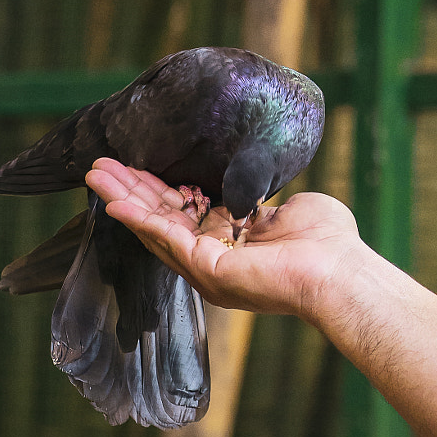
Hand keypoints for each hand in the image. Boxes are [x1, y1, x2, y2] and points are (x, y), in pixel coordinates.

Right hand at [87, 159, 359, 322]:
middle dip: (129, 191)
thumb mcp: (289, 209)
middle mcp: (212, 260)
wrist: (341, 269)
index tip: (135, 167)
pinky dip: (139, 219)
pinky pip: (167, 239)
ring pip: (156, 227)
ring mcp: (207, 268)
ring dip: (124, 199)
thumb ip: (261, 202)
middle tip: (98, 167)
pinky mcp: (208, 269)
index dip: (158, 189)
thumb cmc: (328, 242)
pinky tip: (116, 201)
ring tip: (96, 174)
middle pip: (161, 219)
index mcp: (230, 244)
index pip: (184, 213)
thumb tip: (251, 193)